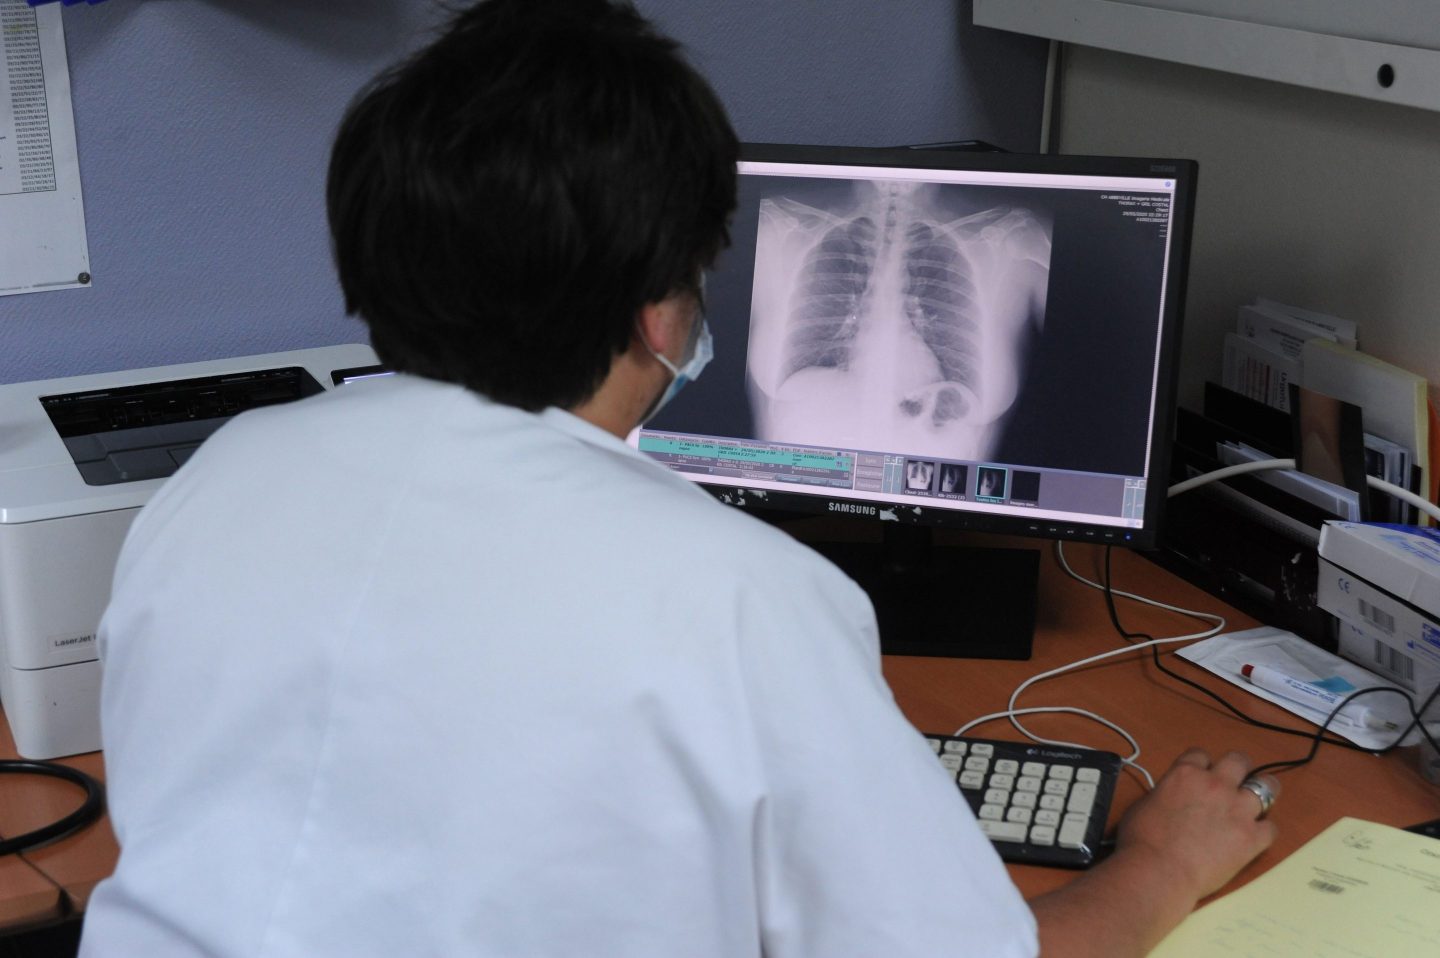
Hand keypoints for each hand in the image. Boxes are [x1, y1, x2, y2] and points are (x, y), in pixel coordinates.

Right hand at [1115, 748, 1278, 901]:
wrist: (1159, 871)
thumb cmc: (1141, 840)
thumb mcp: (1145, 803)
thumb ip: (1165, 793)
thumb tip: (1171, 799)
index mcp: (1185, 774)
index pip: (1201, 754)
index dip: (1202, 765)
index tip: (1201, 776)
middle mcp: (1216, 784)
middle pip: (1239, 761)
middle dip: (1238, 769)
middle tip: (1234, 784)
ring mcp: (1237, 809)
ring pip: (1267, 786)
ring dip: (1262, 793)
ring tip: (1256, 804)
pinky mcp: (1252, 837)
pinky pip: (1271, 828)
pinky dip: (1264, 831)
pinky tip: (1253, 838)